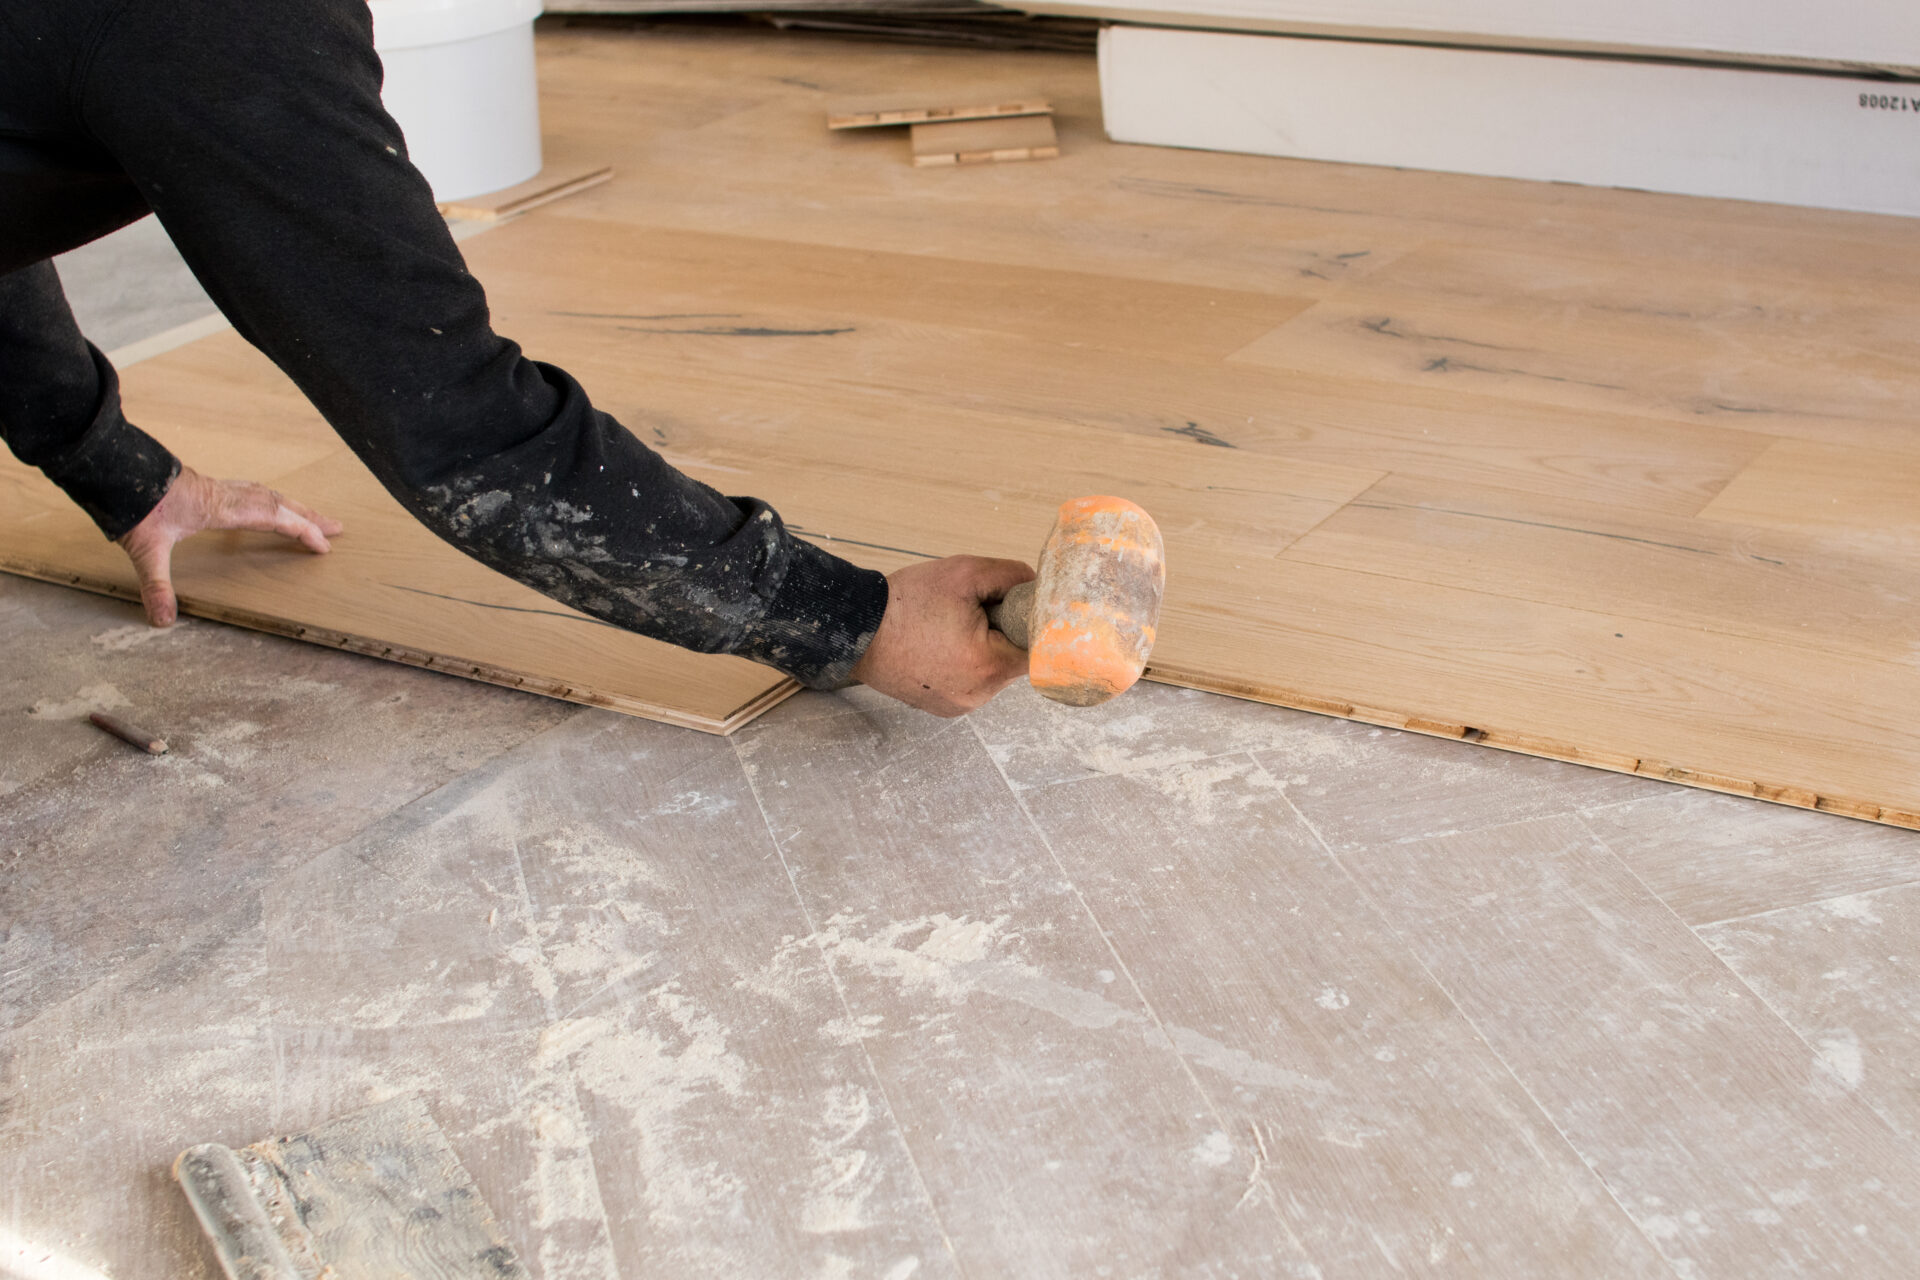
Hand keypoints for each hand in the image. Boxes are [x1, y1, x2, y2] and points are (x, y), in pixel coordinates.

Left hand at [117, 464, 344, 626]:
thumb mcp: (145, 550)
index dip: (302, 531)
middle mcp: (225, 495)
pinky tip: (263, 507)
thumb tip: (163, 620)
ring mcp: (216, 487)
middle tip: (336, 526)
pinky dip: (267, 499)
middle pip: (279, 502)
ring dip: (291, 505)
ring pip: (266, 493)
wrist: (113, 470)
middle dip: (309, 516)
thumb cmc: (133, 505)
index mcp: (221, 508)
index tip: (324, 545)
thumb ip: (157, 585)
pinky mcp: (205, 485)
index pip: (274, 518)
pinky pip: (249, 491)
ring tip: (309, 515)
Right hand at [851, 555, 1033, 716]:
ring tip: (948, 631)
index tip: (1010, 608)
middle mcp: (978, 695)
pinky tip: (939, 648)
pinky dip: (963, 666)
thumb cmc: (906, 602)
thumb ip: (1011, 577)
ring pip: (992, 674)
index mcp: (988, 666)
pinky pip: (970, 685)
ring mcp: (959, 706)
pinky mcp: (943, 709)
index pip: (1036, 649)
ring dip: (982, 651)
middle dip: (1001, 636)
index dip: (1027, 624)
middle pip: (1013, 662)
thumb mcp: (964, 573)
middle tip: (969, 614)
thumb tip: (1034, 588)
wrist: (856, 629)